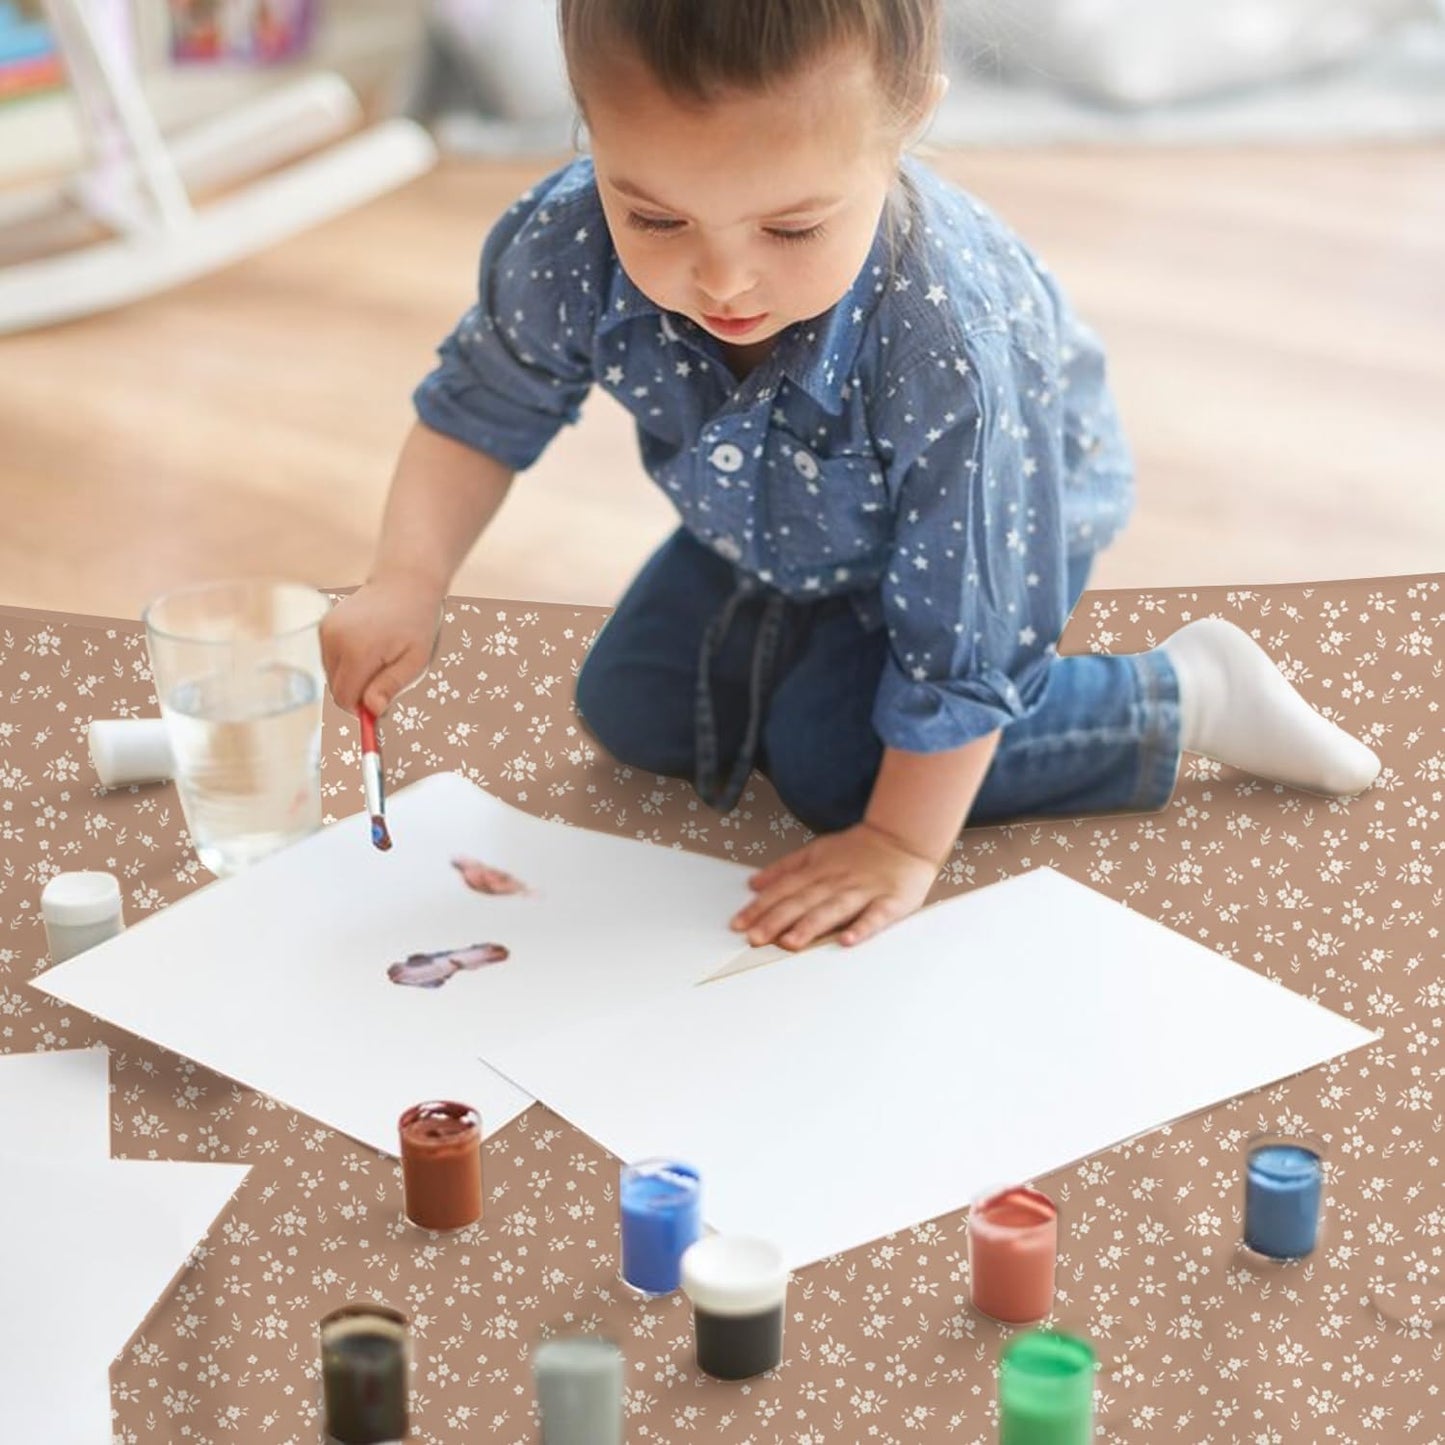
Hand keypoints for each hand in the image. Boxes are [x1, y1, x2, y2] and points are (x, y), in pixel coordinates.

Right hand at [321, 571, 442, 715]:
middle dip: (357, 694)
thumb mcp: (415, 659)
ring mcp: (327, 631)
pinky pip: (331, 660)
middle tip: (384, 680)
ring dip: (353, 677)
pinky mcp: (325, 626)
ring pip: (332, 676)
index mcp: (359, 650)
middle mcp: (336, 639)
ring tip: (379, 658)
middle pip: (336, 689)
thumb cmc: (416, 622)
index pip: (345, 697)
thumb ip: (391, 685)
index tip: (379, 708)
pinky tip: (368, 647)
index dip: (360, 709)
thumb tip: (372, 710)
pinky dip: (347, 663)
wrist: (404, 583)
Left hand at [730, 822, 938, 950]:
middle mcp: (837, 880)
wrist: (904, 839)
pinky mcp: (890, 902)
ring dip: (810, 926)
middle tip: (755, 938)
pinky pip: (875, 917)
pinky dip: (861, 928)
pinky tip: (846, 940)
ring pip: (833, 909)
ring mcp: (863, 891)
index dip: (760, 907)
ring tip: (790, 942)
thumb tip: (754, 884)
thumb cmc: (859, 850)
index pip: (784, 890)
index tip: (739, 924)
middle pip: (803, 901)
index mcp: (819, 869)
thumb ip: (785, 868)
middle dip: (777, 920)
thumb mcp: (817, 851)